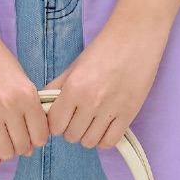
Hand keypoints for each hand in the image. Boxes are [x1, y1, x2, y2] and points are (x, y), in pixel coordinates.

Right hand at [0, 24, 50, 167]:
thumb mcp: (21, 78)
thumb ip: (29, 107)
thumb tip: (32, 141)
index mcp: (27, 95)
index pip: (40, 135)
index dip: (37, 140)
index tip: (32, 137)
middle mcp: (10, 106)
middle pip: (23, 146)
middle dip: (22, 148)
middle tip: (16, 141)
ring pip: (5, 151)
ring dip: (6, 152)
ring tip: (3, 144)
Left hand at [43, 14, 168, 149]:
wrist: (136, 37)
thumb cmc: (104, 49)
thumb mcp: (75, 66)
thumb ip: (57, 87)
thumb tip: (43, 106)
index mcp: (74, 88)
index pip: (55, 125)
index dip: (56, 123)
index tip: (62, 118)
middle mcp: (91, 101)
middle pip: (71, 136)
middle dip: (71, 129)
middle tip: (78, 119)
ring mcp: (110, 109)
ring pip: (88, 142)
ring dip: (87, 135)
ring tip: (91, 123)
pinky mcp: (128, 114)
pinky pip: (109, 141)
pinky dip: (104, 139)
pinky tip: (104, 129)